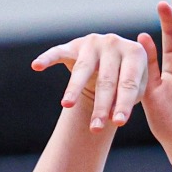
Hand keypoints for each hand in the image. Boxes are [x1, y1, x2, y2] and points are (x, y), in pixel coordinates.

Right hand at [32, 32, 152, 131]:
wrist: (111, 62)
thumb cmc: (125, 80)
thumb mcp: (133, 92)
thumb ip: (125, 102)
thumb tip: (112, 117)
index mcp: (135, 53)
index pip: (128, 83)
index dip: (123, 104)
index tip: (119, 123)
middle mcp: (114, 43)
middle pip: (106, 80)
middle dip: (101, 106)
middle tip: (96, 128)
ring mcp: (92, 43)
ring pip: (83, 70)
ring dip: (74, 89)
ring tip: (67, 105)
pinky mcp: (73, 46)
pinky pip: (58, 52)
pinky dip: (47, 58)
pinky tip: (36, 65)